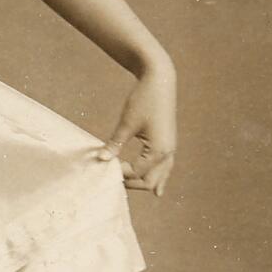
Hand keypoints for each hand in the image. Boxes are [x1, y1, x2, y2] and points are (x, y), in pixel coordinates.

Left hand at [96, 61, 176, 197]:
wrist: (160, 79)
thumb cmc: (143, 99)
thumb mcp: (126, 124)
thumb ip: (114, 144)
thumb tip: (100, 160)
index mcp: (158, 150)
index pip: (136, 173)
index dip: (119, 173)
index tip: (103, 168)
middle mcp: (168, 152)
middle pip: (150, 181)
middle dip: (133, 184)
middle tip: (114, 184)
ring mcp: (170, 147)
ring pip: (161, 174)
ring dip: (146, 183)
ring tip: (135, 192)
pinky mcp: (168, 141)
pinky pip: (165, 165)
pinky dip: (158, 175)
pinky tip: (156, 187)